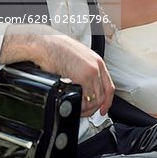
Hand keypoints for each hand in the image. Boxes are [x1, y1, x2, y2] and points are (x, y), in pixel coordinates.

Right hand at [0, 25, 114, 116]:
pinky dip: (80, 107)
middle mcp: (96, 67)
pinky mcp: (81, 78)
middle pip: (102, 96)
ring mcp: (90, 72)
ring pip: (94, 100)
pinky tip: (75, 106)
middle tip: (85, 113)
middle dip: (94, 108)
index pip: (109, 86)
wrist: (46, 44)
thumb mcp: (77, 57)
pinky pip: (84, 99)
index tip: (103, 109)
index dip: (107, 101)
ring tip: (78, 111)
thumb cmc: (57, 49)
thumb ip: (85, 70)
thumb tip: (85, 86)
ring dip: (87, 109)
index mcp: (97, 61)